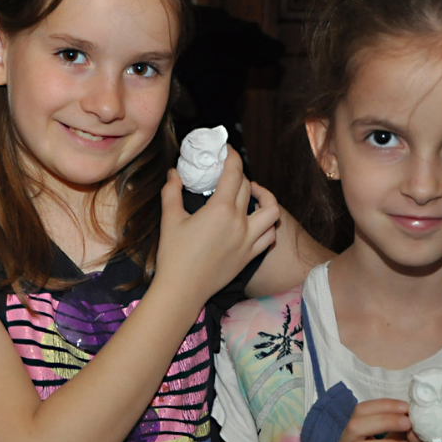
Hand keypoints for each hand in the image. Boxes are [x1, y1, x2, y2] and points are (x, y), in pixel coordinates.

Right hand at [156, 147, 278, 308]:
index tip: (227, 151)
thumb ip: (172, 192)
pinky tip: (256, 221)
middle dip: (240, 175)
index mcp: (221, 210)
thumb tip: (174, 173)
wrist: (182, 290)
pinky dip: (267, 226)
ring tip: (254, 194)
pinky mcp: (250, 256)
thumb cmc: (174, 256)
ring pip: (272, 212)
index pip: (234, 174)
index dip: (232, 157)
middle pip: (249, 188)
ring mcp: (248, 241)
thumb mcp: (170, 219)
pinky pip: (270, 236)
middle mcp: (240, 223)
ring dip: (266, 198)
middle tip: (228, 173)